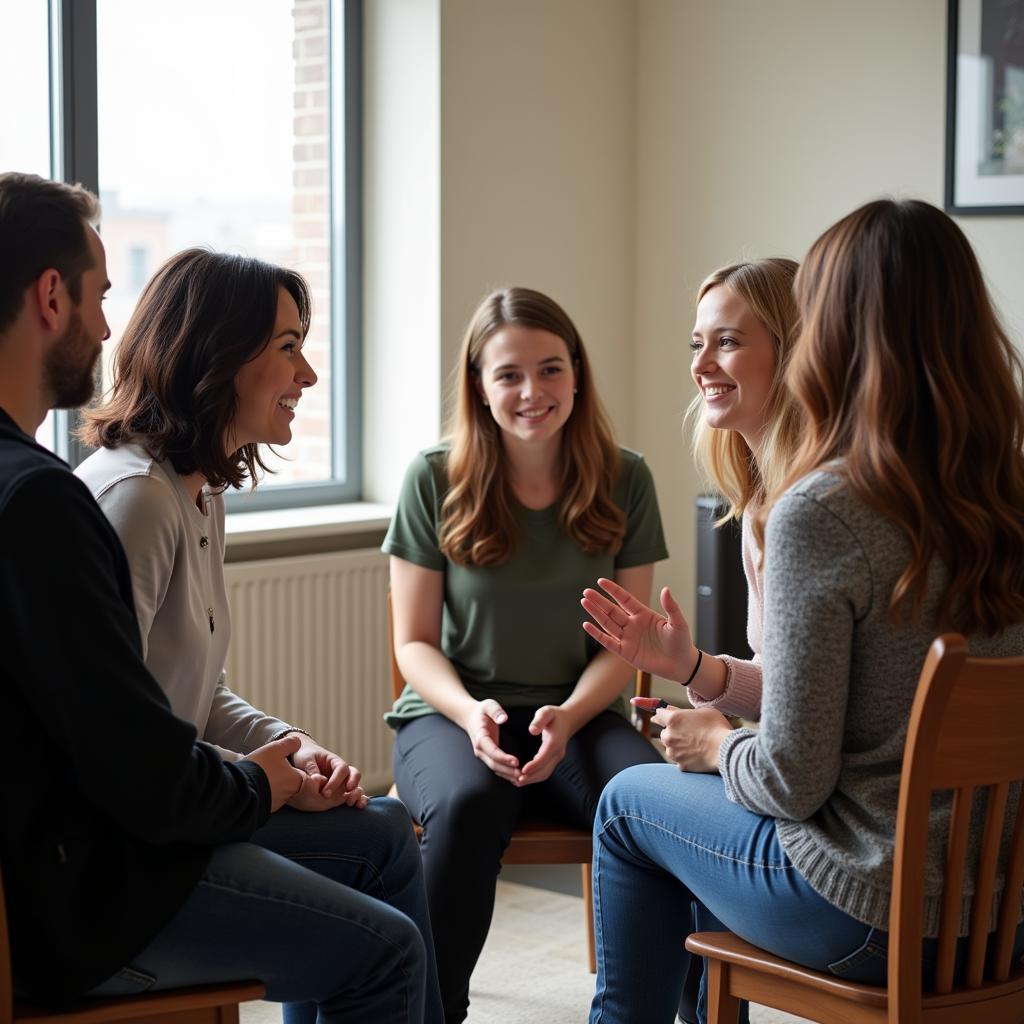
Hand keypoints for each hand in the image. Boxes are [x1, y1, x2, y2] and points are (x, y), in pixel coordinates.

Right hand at [244, 735, 305, 810]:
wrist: (240, 790)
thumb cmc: (261, 767)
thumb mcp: (275, 749)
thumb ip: (289, 744)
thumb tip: (298, 743)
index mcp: (296, 780)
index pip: (304, 774)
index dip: (295, 767)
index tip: (284, 762)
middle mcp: (289, 794)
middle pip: (290, 783)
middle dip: (282, 775)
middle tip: (269, 766)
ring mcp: (276, 803)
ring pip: (278, 790)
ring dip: (271, 783)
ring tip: (259, 774)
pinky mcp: (264, 809)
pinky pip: (267, 798)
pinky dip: (263, 791)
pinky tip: (254, 784)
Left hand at [288, 737, 368, 810]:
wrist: (303, 760)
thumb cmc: (305, 757)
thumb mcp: (306, 759)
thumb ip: (311, 768)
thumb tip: (316, 779)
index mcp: (334, 761)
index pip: (341, 769)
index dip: (336, 781)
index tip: (325, 793)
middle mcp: (342, 772)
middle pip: (354, 774)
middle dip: (353, 784)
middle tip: (347, 794)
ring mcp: (343, 782)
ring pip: (356, 786)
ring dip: (357, 794)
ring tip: (351, 803)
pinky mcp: (341, 792)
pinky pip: (352, 795)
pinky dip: (358, 800)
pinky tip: (358, 807)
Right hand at [462, 699, 519, 782]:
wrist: (470, 716)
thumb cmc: (482, 711)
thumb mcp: (489, 705)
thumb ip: (496, 711)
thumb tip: (503, 719)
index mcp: (480, 737)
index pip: (492, 751)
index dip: (504, 758)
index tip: (516, 761)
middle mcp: (480, 749)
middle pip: (493, 764)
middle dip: (508, 770)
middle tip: (523, 774)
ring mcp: (483, 754)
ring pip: (495, 768)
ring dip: (507, 774)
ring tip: (522, 778)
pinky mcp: (487, 756)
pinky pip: (496, 767)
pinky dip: (505, 773)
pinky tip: (516, 776)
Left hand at [517, 705, 571, 784]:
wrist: (567, 720)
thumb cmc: (554, 715)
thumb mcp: (546, 712)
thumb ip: (539, 720)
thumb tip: (532, 730)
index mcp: (555, 741)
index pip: (545, 756)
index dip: (534, 765)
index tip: (523, 770)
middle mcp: (557, 752)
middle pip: (545, 770)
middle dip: (531, 777)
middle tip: (517, 781)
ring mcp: (557, 757)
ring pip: (546, 773)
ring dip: (532, 779)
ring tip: (518, 782)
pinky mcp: (553, 760)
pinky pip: (545, 771)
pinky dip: (535, 776)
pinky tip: (524, 777)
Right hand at [582, 577, 698, 683]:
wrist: (681, 664)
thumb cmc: (681, 642)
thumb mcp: (678, 622)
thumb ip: (671, 606)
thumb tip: (666, 589)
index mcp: (643, 614)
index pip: (624, 599)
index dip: (613, 590)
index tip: (601, 581)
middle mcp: (632, 624)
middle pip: (612, 610)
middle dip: (599, 601)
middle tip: (586, 591)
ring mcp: (628, 638)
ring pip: (607, 623)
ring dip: (596, 613)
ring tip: (584, 602)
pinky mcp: (625, 652)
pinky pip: (608, 641)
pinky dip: (597, 634)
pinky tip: (587, 624)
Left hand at [652, 705, 731, 772]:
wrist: (726, 750)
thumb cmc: (717, 727)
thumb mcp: (703, 711)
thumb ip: (684, 711)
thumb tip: (672, 711)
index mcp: (673, 719)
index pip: (658, 715)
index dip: (660, 715)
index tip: (659, 717)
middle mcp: (669, 736)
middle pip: (664, 733)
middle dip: (672, 733)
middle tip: (687, 733)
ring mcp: (673, 752)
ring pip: (670, 748)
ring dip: (677, 746)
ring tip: (695, 745)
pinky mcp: (680, 765)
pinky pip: (680, 760)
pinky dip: (685, 758)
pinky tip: (697, 755)